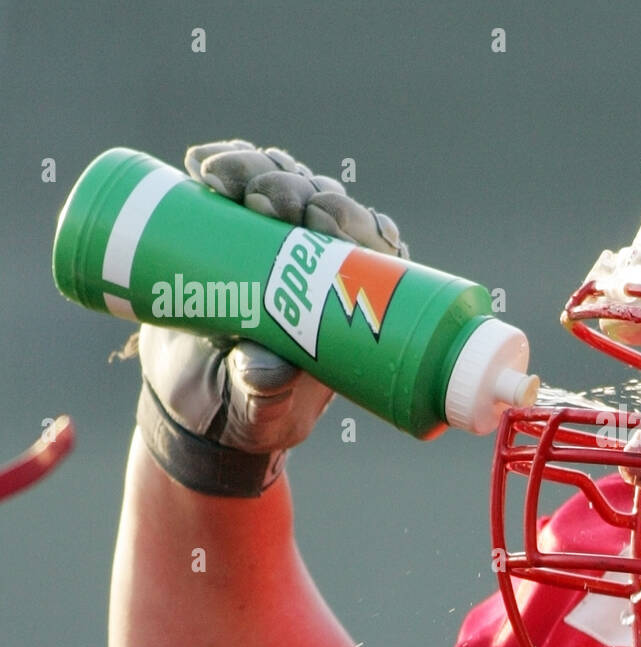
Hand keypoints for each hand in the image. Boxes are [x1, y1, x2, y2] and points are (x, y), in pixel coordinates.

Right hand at [133, 140, 410, 494]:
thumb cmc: (244, 413)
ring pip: (286, 185)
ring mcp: (280, 241)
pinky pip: (238, 184)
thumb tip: (266, 367)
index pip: (372, 250)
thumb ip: (263, 393)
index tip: (318, 218)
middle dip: (298, 191)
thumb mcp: (257, 411)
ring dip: (259, 169)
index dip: (354, 224)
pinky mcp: (234, 228)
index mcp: (351, 304)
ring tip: (219, 176)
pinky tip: (201, 163)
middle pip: (327, 206)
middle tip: (263, 199)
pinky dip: (224, 165)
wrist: (192, 406)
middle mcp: (322, 264)